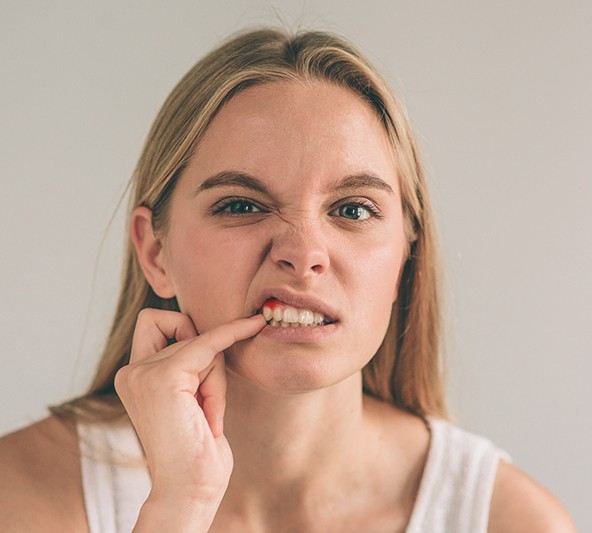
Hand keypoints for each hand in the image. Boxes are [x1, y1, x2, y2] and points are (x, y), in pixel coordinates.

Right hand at [114, 308, 266, 502]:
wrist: (190, 490)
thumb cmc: (196, 451)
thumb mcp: (188, 398)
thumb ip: (187, 365)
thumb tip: (212, 332)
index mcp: (133, 376)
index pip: (155, 323)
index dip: (183, 325)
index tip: (218, 323)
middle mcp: (131, 372)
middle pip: (183, 330)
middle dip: (207, 360)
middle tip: (206, 403)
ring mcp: (143, 373)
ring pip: (201, 343)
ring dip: (216, 379)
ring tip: (207, 417)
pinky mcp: (164, 378)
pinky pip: (209, 342)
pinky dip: (232, 333)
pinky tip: (253, 325)